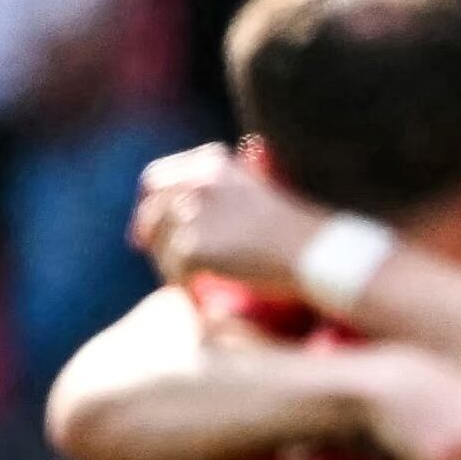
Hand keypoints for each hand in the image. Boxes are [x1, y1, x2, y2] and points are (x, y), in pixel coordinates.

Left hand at [131, 142, 319, 296]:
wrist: (315, 252)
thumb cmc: (297, 231)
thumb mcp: (257, 191)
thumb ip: (221, 192)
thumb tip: (188, 214)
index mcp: (210, 163)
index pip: (157, 179)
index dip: (147, 204)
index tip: (144, 226)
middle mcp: (196, 181)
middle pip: (151, 210)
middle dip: (147, 233)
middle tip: (146, 252)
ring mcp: (192, 212)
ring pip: (160, 243)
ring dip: (168, 264)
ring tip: (186, 281)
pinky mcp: (193, 246)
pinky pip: (174, 270)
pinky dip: (183, 285)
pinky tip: (198, 296)